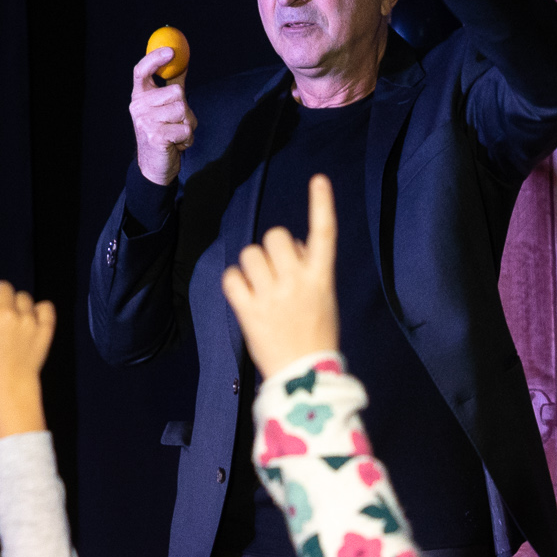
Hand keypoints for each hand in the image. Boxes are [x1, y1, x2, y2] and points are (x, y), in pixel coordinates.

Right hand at [0, 237, 52, 439]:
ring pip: (24, 298)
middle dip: (3, 298)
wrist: (10, 384)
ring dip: (21, 308)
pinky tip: (34, 329)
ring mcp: (27, 321)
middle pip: (5, 287)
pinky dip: (41, 314)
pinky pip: (45, 307)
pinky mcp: (45, 328)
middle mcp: (5, 315)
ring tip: (18, 331)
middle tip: (2, 320)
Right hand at [130, 47, 195, 185]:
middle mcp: (138, 106)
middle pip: (177, 92)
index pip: (141, 71)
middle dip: (186, 109)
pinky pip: (186, 129)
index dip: (155, 58)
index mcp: (139, 96)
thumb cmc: (164, 134)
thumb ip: (171, 85)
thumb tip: (182, 61)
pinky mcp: (155, 135)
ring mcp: (145, 121)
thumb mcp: (165, 108)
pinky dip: (187, 139)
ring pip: (184, 111)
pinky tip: (176, 145)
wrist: (155, 166)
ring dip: (188, 126)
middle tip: (177, 123)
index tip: (170, 51)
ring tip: (176, 135)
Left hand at [221, 174, 338, 376]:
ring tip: (260, 287)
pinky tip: (244, 296)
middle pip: (275, 236)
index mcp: (322, 278)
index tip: (318, 180)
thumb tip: (294, 246)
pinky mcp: (250, 311)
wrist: (304, 376)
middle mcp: (298, 281)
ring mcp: (272, 296)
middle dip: (272, 248)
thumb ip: (310, 269)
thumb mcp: (324, 298)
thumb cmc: (316, 335)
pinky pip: (232, 278)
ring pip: (250, 254)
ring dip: (252, 266)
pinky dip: (234, 283)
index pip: (324, 233)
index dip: (322, 204)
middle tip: (275, 272)